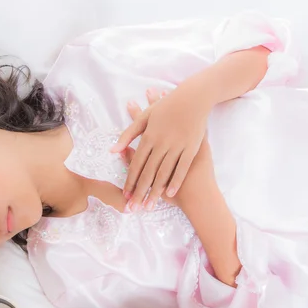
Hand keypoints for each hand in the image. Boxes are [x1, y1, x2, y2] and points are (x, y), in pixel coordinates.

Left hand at [112, 84, 211, 209]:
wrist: (194, 99)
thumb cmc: (167, 107)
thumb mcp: (145, 118)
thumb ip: (128, 135)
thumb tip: (112, 151)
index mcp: (149, 136)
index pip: (136, 163)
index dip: (130, 181)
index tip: (125, 195)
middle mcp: (162, 143)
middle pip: (148, 172)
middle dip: (140, 192)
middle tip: (134, 208)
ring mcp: (177, 147)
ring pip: (163, 174)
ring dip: (155, 192)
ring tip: (148, 206)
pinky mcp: (192, 149)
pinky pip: (182, 169)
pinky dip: (174, 182)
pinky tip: (168, 194)